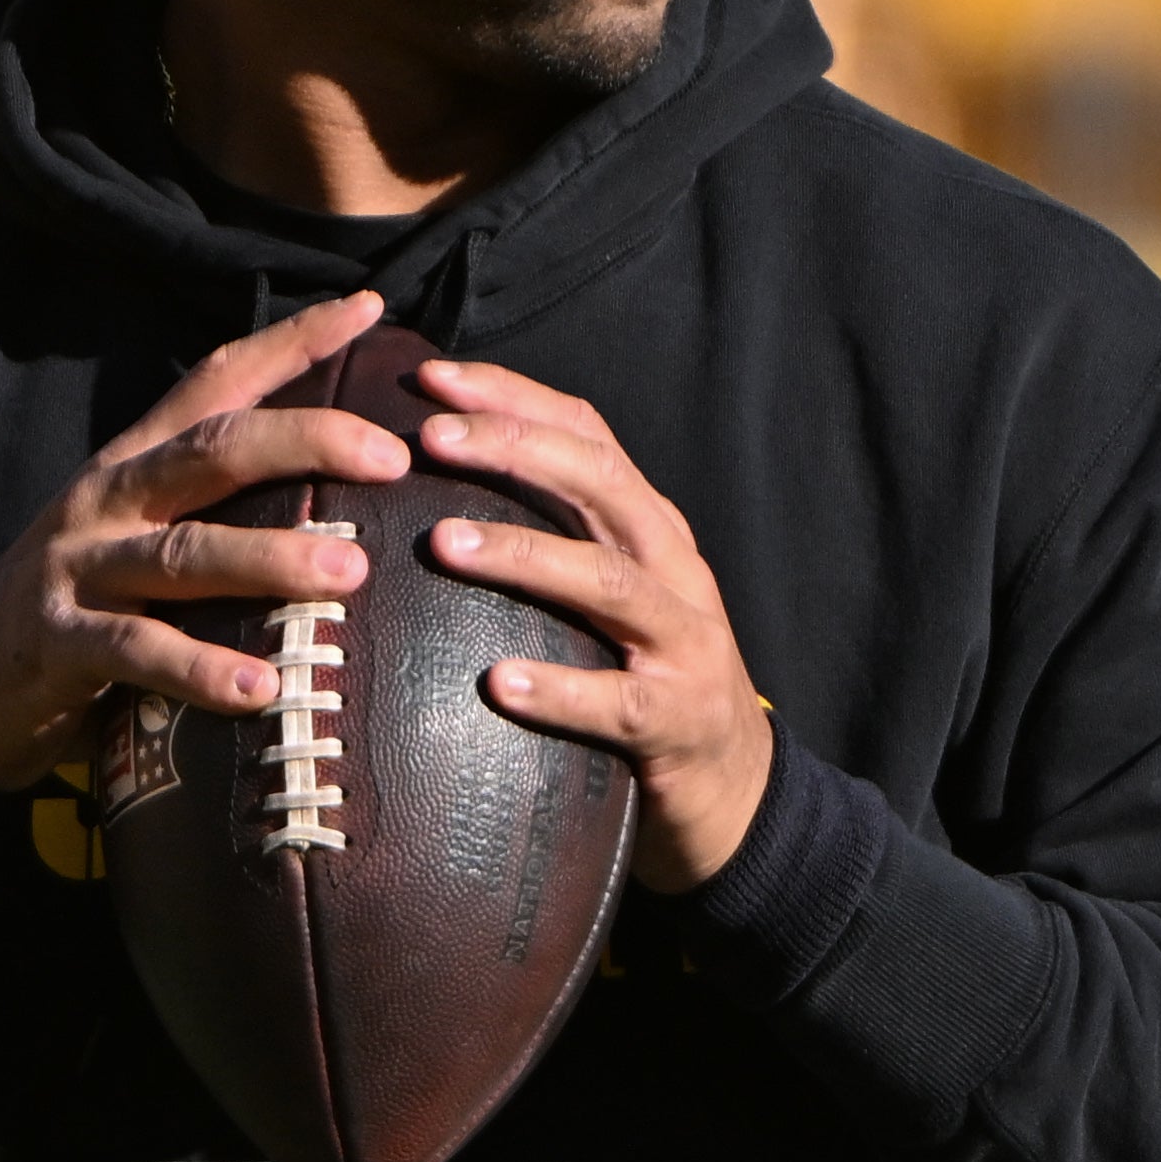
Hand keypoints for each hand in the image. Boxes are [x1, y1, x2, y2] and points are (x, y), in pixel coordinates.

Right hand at [0, 294, 408, 792]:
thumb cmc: (85, 602)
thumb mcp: (143, 536)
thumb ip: (219, 514)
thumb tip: (353, 514)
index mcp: (136, 462)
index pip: (217, 381)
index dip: (291, 341)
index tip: (369, 306)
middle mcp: (108, 498)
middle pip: (213, 449)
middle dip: (306, 441)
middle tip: (393, 457)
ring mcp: (79, 566)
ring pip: (183, 552)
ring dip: (269, 560)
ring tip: (348, 572)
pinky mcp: (59, 641)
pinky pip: (137, 651)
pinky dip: (199, 668)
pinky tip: (260, 688)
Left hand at [407, 358, 775, 891]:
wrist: (734, 786)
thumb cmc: (642, 671)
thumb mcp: (606, 589)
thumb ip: (548, 534)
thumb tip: (426, 482)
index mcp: (646, 526)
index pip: (584, 433)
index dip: (512, 395)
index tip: (430, 375)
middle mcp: (672, 566)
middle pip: (600, 484)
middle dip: (514, 449)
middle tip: (430, 436)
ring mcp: (683, 642)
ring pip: (607, 582)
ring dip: (523, 556)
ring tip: (444, 543)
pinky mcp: (677, 721)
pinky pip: (615, 701)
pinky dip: (558, 688)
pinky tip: (497, 682)